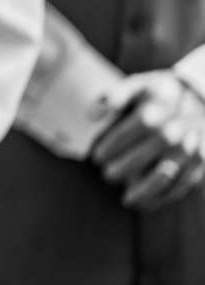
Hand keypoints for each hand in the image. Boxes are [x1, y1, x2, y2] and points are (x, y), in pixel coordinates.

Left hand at [93, 70, 204, 211]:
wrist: (201, 97)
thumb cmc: (159, 92)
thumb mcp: (137, 85)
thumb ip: (113, 97)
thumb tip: (91, 116)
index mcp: (154, 112)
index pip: (126, 135)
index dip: (110, 147)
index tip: (96, 157)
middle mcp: (173, 132)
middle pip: (144, 157)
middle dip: (122, 168)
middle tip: (107, 174)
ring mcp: (189, 148)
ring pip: (167, 175)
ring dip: (145, 188)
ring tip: (126, 196)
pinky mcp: (201, 161)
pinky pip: (185, 183)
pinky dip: (166, 194)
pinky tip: (150, 199)